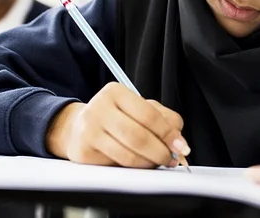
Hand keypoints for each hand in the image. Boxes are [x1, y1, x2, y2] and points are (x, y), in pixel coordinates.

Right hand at [45, 82, 189, 168]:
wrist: (78, 128)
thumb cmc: (115, 117)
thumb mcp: (138, 108)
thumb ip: (163, 119)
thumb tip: (178, 140)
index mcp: (115, 92)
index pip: (149, 115)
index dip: (168, 133)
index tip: (181, 146)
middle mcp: (99, 109)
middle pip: (138, 137)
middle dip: (161, 152)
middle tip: (171, 159)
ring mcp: (89, 131)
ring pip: (128, 155)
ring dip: (148, 163)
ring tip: (156, 162)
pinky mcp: (84, 153)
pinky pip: (116, 166)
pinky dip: (132, 168)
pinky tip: (137, 163)